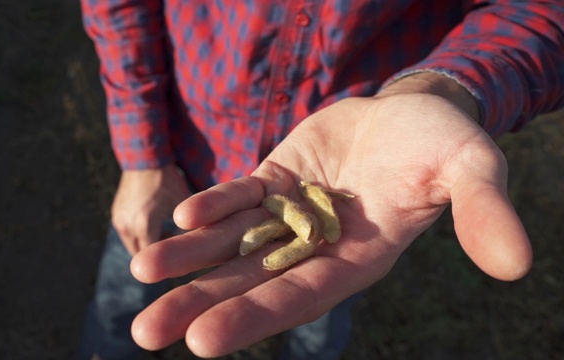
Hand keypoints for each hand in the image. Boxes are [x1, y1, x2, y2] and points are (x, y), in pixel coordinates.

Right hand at [111, 165, 189, 253]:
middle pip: (139, 255)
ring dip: (145, 243)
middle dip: (155, 253)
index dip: (167, 258)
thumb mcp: (182, 204)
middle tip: (171, 241)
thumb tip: (194, 243)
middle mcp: (127, 226)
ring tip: (162, 228)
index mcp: (144, 226)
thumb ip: (187, 226)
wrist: (145, 159)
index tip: (179, 251)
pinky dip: (137, 233)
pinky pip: (126, 233)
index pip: (153, 256)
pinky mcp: (115, 213)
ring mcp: (118, 220)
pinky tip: (151, 220)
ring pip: (131, 244)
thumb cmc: (167, 181)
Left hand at [129, 74, 532, 356]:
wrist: (410, 111)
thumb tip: (515, 264)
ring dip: (187, 259)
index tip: (200, 342)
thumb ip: (483, 211)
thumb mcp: (470, 168)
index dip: (253, 318)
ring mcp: (291, 213)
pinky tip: (182, 216)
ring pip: (232, 243)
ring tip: (141, 273)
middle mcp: (316, 245)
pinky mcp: (276, 179)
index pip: (299, 297)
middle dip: (199, 304)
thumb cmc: (443, 142)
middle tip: (145, 332)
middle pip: (250, 282)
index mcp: (358, 259)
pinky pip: (238, 196)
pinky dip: (212, 207)